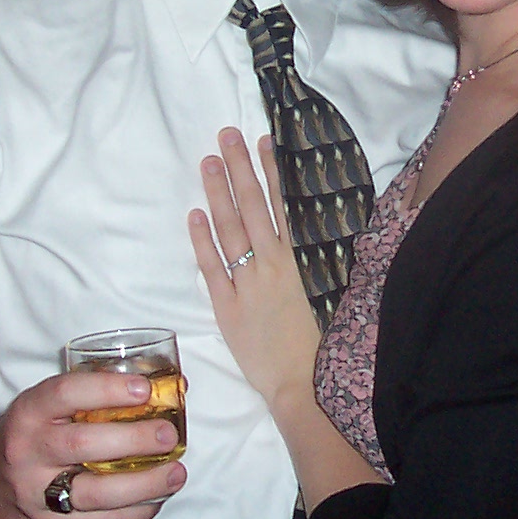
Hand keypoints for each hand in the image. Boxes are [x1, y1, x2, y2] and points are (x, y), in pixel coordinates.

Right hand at [0, 368, 185, 518]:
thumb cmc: (29, 438)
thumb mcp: (43, 409)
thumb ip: (93, 399)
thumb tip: (171, 387)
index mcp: (28, 414)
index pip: (65, 393)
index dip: (107, 389)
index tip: (144, 389)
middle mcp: (26, 452)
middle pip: (83, 445)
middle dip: (134, 440)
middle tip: (169, 435)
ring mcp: (33, 495)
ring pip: (94, 493)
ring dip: (143, 484)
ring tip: (175, 474)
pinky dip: (132, 515)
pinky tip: (155, 501)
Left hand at [190, 129, 322, 407]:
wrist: (302, 383)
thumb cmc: (318, 340)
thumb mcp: (323, 292)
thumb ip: (310, 260)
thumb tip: (303, 226)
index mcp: (296, 260)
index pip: (280, 205)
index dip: (270, 171)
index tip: (262, 141)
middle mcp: (270, 265)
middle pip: (251, 207)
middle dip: (238, 168)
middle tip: (226, 134)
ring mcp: (245, 284)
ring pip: (229, 230)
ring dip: (218, 192)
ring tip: (209, 161)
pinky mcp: (226, 307)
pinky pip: (211, 268)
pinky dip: (201, 240)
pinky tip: (194, 214)